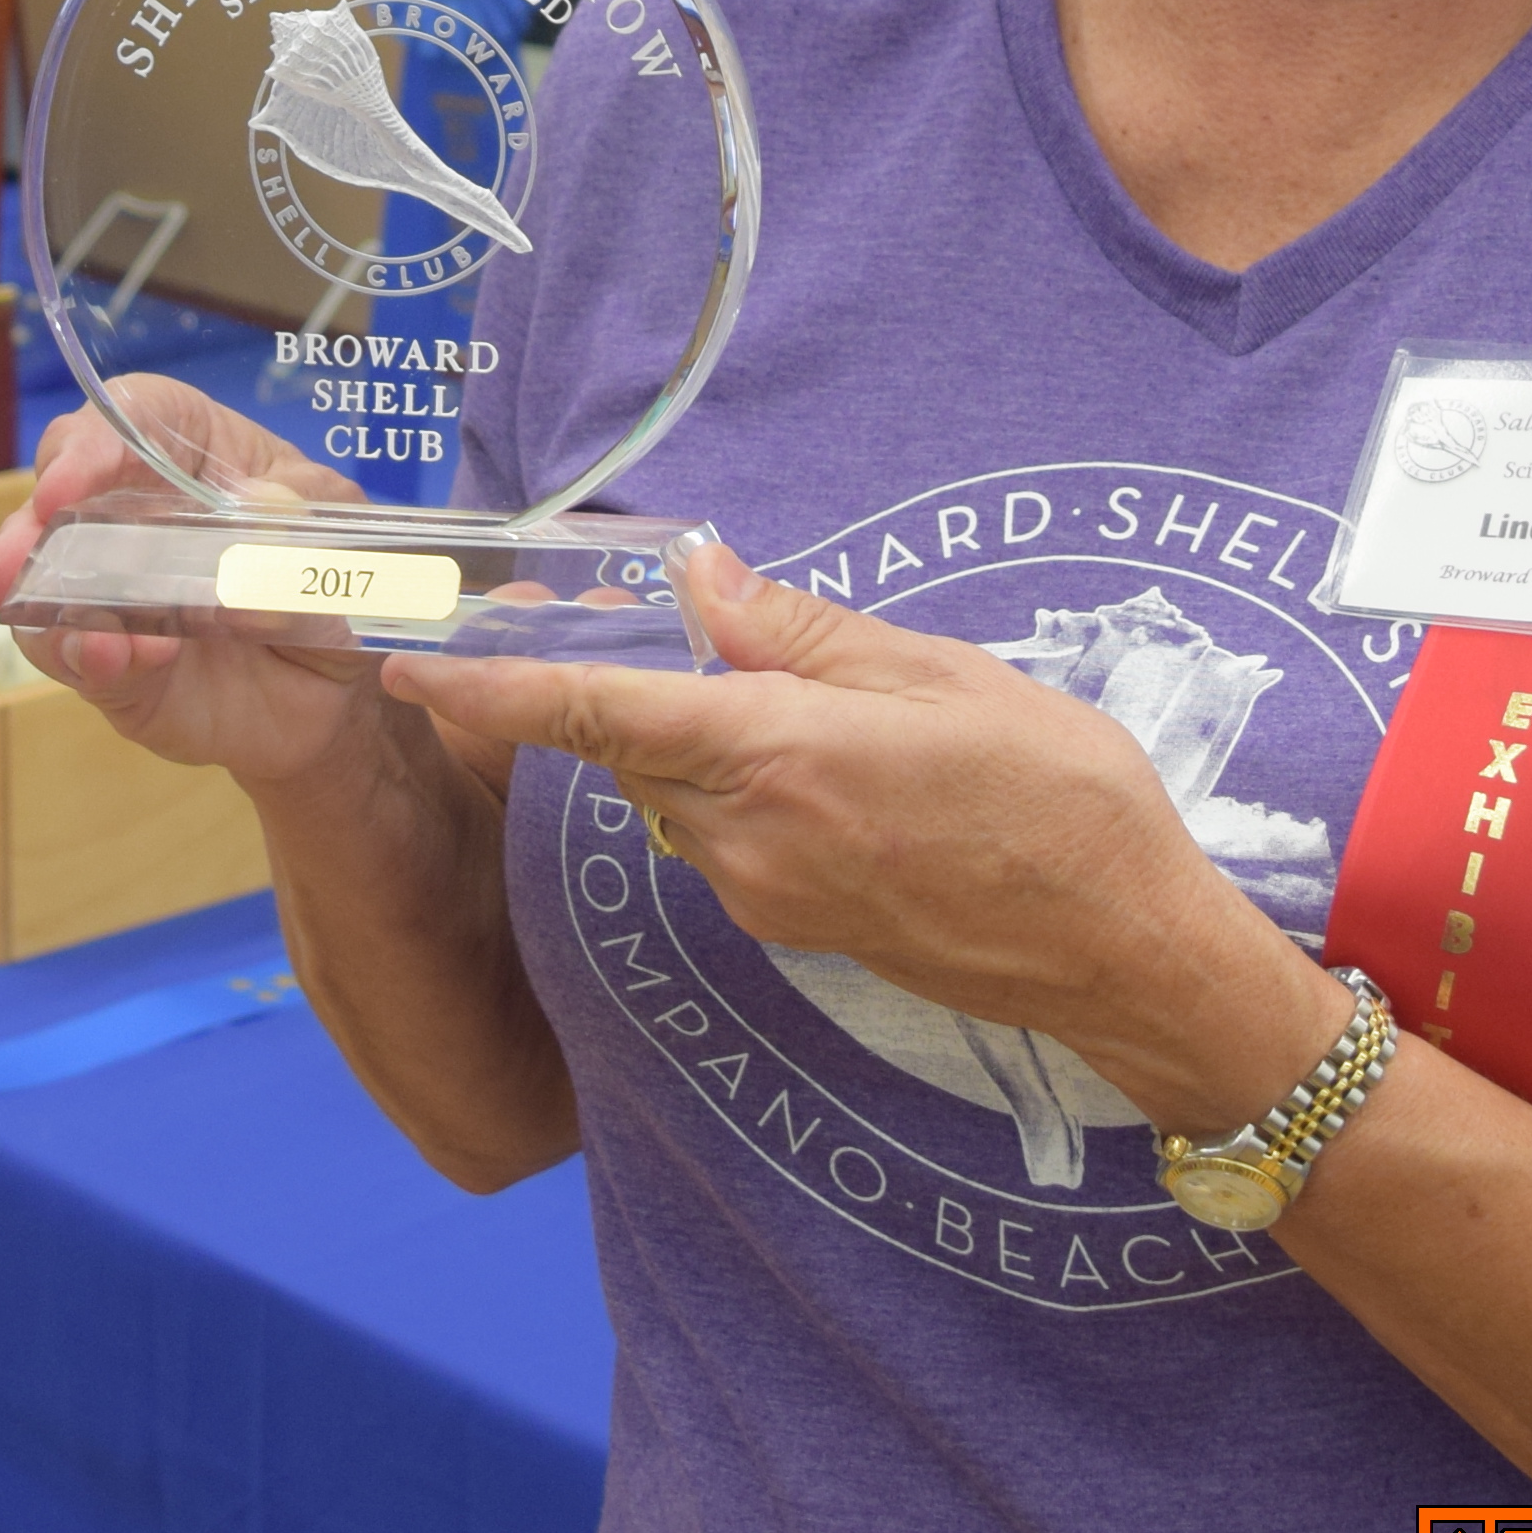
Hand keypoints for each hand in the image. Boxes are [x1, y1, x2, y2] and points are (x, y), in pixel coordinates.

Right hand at [0, 388, 408, 799]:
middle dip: (30, 526)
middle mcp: (132, 518)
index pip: (131, 420)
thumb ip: (308, 517)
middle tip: (14, 558)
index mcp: (189, 456)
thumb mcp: (340, 535)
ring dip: (49, 603)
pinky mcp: (114, 669)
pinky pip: (84, 661)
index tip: (70, 481)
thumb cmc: (325, 582)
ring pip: (48, 587)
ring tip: (85, 627)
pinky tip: (116, 657)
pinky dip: (94, 659)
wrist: (336, 690)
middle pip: (59, 497)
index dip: (93, 440)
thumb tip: (265, 513)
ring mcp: (111, 596)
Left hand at [392, 539, 1277, 1087]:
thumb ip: (805, 634)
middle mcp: (747, 839)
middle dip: (635, 690)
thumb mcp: (943, 679)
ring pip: (686, 794)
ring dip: (707, 739)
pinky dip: (749, 787)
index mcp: (780, 756)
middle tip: (677, 627)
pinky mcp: (793, 928)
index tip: (408, 663)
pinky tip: (845, 769)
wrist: (1123, 952)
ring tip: (813, 700)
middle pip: (638, 749)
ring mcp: (765, 896)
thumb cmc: (1060, 798)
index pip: (601, 714)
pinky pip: (732, 838)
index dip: (497, 689)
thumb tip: (702, 580)